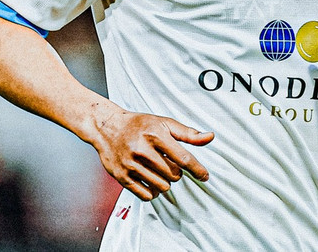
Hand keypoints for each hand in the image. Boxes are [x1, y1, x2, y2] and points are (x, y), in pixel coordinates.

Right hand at [89, 105, 213, 201]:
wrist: (107, 127)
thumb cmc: (138, 125)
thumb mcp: (163, 123)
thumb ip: (187, 133)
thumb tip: (210, 137)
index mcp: (155, 135)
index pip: (183, 158)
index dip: (197, 169)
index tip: (204, 176)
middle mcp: (142, 150)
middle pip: (173, 175)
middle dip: (176, 172)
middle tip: (168, 163)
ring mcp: (131, 164)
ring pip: (162, 186)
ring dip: (165, 182)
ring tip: (159, 171)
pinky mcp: (121, 177)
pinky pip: (145, 195)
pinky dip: (153, 192)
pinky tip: (151, 182)